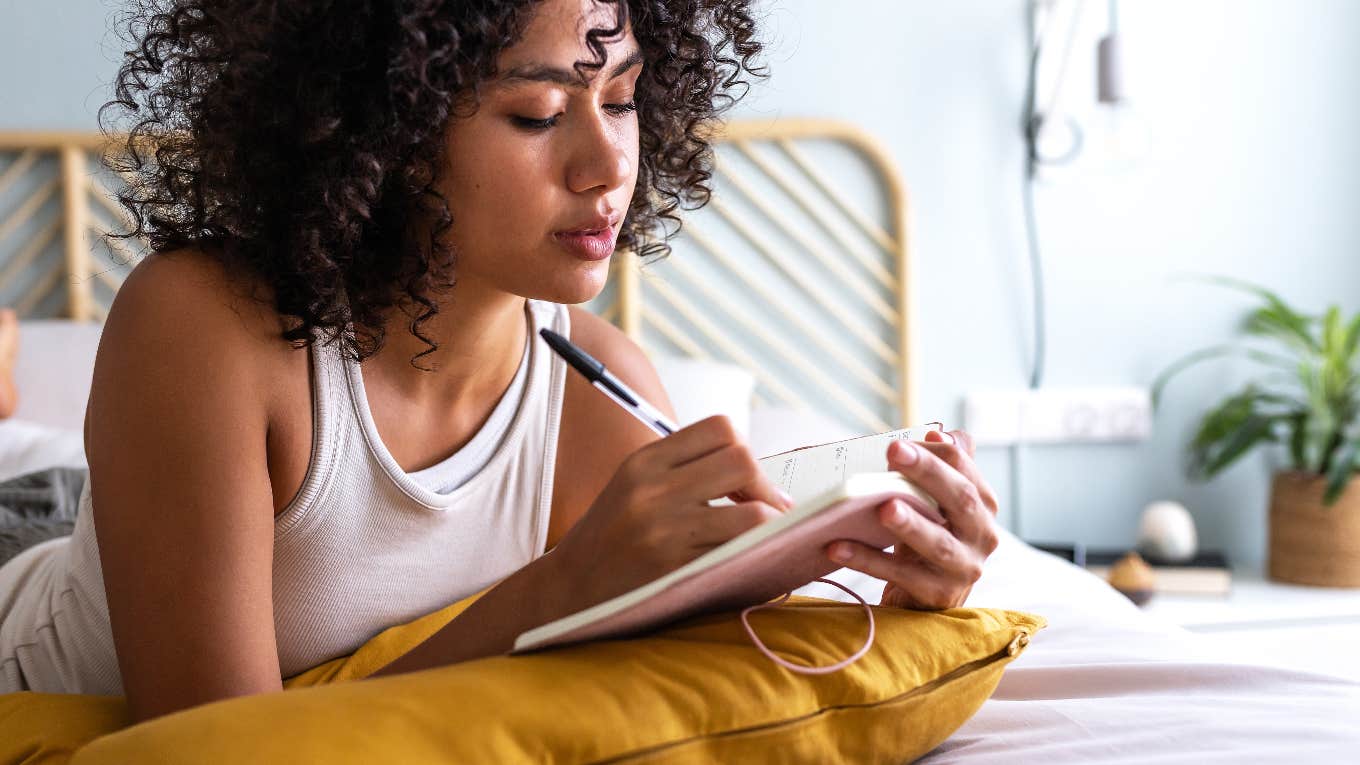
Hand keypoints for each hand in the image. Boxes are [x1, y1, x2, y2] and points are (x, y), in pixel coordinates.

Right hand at [549, 415, 793, 611]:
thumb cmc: (610, 537)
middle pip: (742, 461)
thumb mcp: (633, 486)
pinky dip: (758, 555)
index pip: (720, 428)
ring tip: (768, 538)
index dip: (744, 450)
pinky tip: (753, 561)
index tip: (746, 481)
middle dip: (764, 487)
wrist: (568, 589)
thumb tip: (753, 472)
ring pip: (753, 514)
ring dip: (771, 526)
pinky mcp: (675, 570)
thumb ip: (682, 469)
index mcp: (645, 461)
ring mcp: (665, 531)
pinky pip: (739, 555)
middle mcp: (654, 489)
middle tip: (769, 511)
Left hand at [823, 428, 999, 609]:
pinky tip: (838, 546)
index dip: (935, 453)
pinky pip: (901, 575)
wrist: (927, 597)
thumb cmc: (930, 536)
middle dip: (928, 473)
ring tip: (883, 507)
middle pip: (961, 499)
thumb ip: (944, 467)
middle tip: (894, 451)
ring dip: (910, 524)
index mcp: (982, 505)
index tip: (900, 442)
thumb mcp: (938, 501)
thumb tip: (938, 433)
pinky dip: (868, 560)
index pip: (965, 470)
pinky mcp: (938, 595)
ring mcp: (963, 568)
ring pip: (938, 543)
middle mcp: (982, 535)